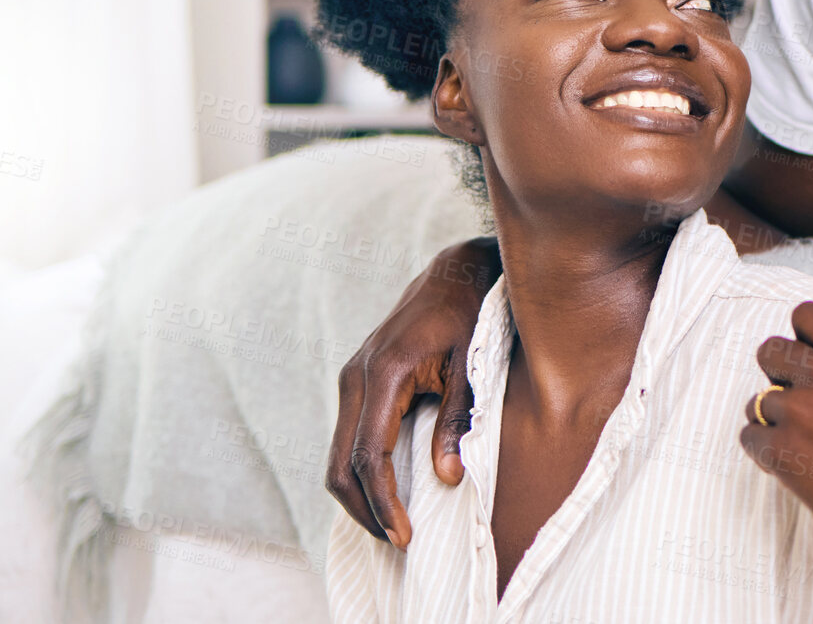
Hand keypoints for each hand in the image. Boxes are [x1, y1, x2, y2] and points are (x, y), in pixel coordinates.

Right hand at [325, 237, 500, 545]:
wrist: (457, 271)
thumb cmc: (472, 314)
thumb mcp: (473, 366)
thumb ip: (458, 420)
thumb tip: (448, 478)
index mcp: (384, 372)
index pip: (371, 455)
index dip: (384, 502)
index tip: (405, 534)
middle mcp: (357, 376)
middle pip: (342, 463)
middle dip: (365, 509)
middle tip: (399, 541)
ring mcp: (352, 378)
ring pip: (339, 454)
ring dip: (360, 495)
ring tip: (395, 525)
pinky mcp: (359, 382)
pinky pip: (349, 438)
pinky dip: (361, 471)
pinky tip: (388, 492)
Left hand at [741, 303, 812, 619]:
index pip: (806, 315)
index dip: (804, 336)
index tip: (808, 354)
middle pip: (770, 350)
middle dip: (779, 373)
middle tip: (798, 399)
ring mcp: (796, 409)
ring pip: (756, 399)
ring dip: (773, 418)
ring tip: (800, 443)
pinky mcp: (779, 448)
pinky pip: (749, 436)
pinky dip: (763, 450)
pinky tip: (790, 464)